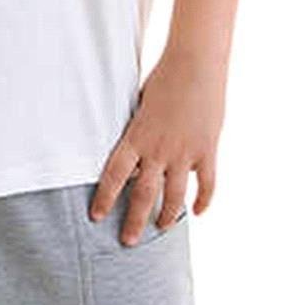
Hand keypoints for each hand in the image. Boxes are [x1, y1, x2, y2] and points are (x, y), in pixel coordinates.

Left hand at [88, 53, 226, 242]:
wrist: (194, 63)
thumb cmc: (164, 78)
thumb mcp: (140, 106)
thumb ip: (136, 131)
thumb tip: (132, 152)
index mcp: (135, 137)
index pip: (113, 176)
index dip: (104, 199)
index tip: (97, 217)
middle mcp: (157, 150)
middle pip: (142, 195)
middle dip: (134, 221)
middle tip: (128, 241)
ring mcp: (183, 152)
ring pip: (173, 196)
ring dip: (166, 215)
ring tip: (161, 228)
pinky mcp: (206, 150)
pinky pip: (206, 184)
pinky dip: (203, 201)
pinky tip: (197, 213)